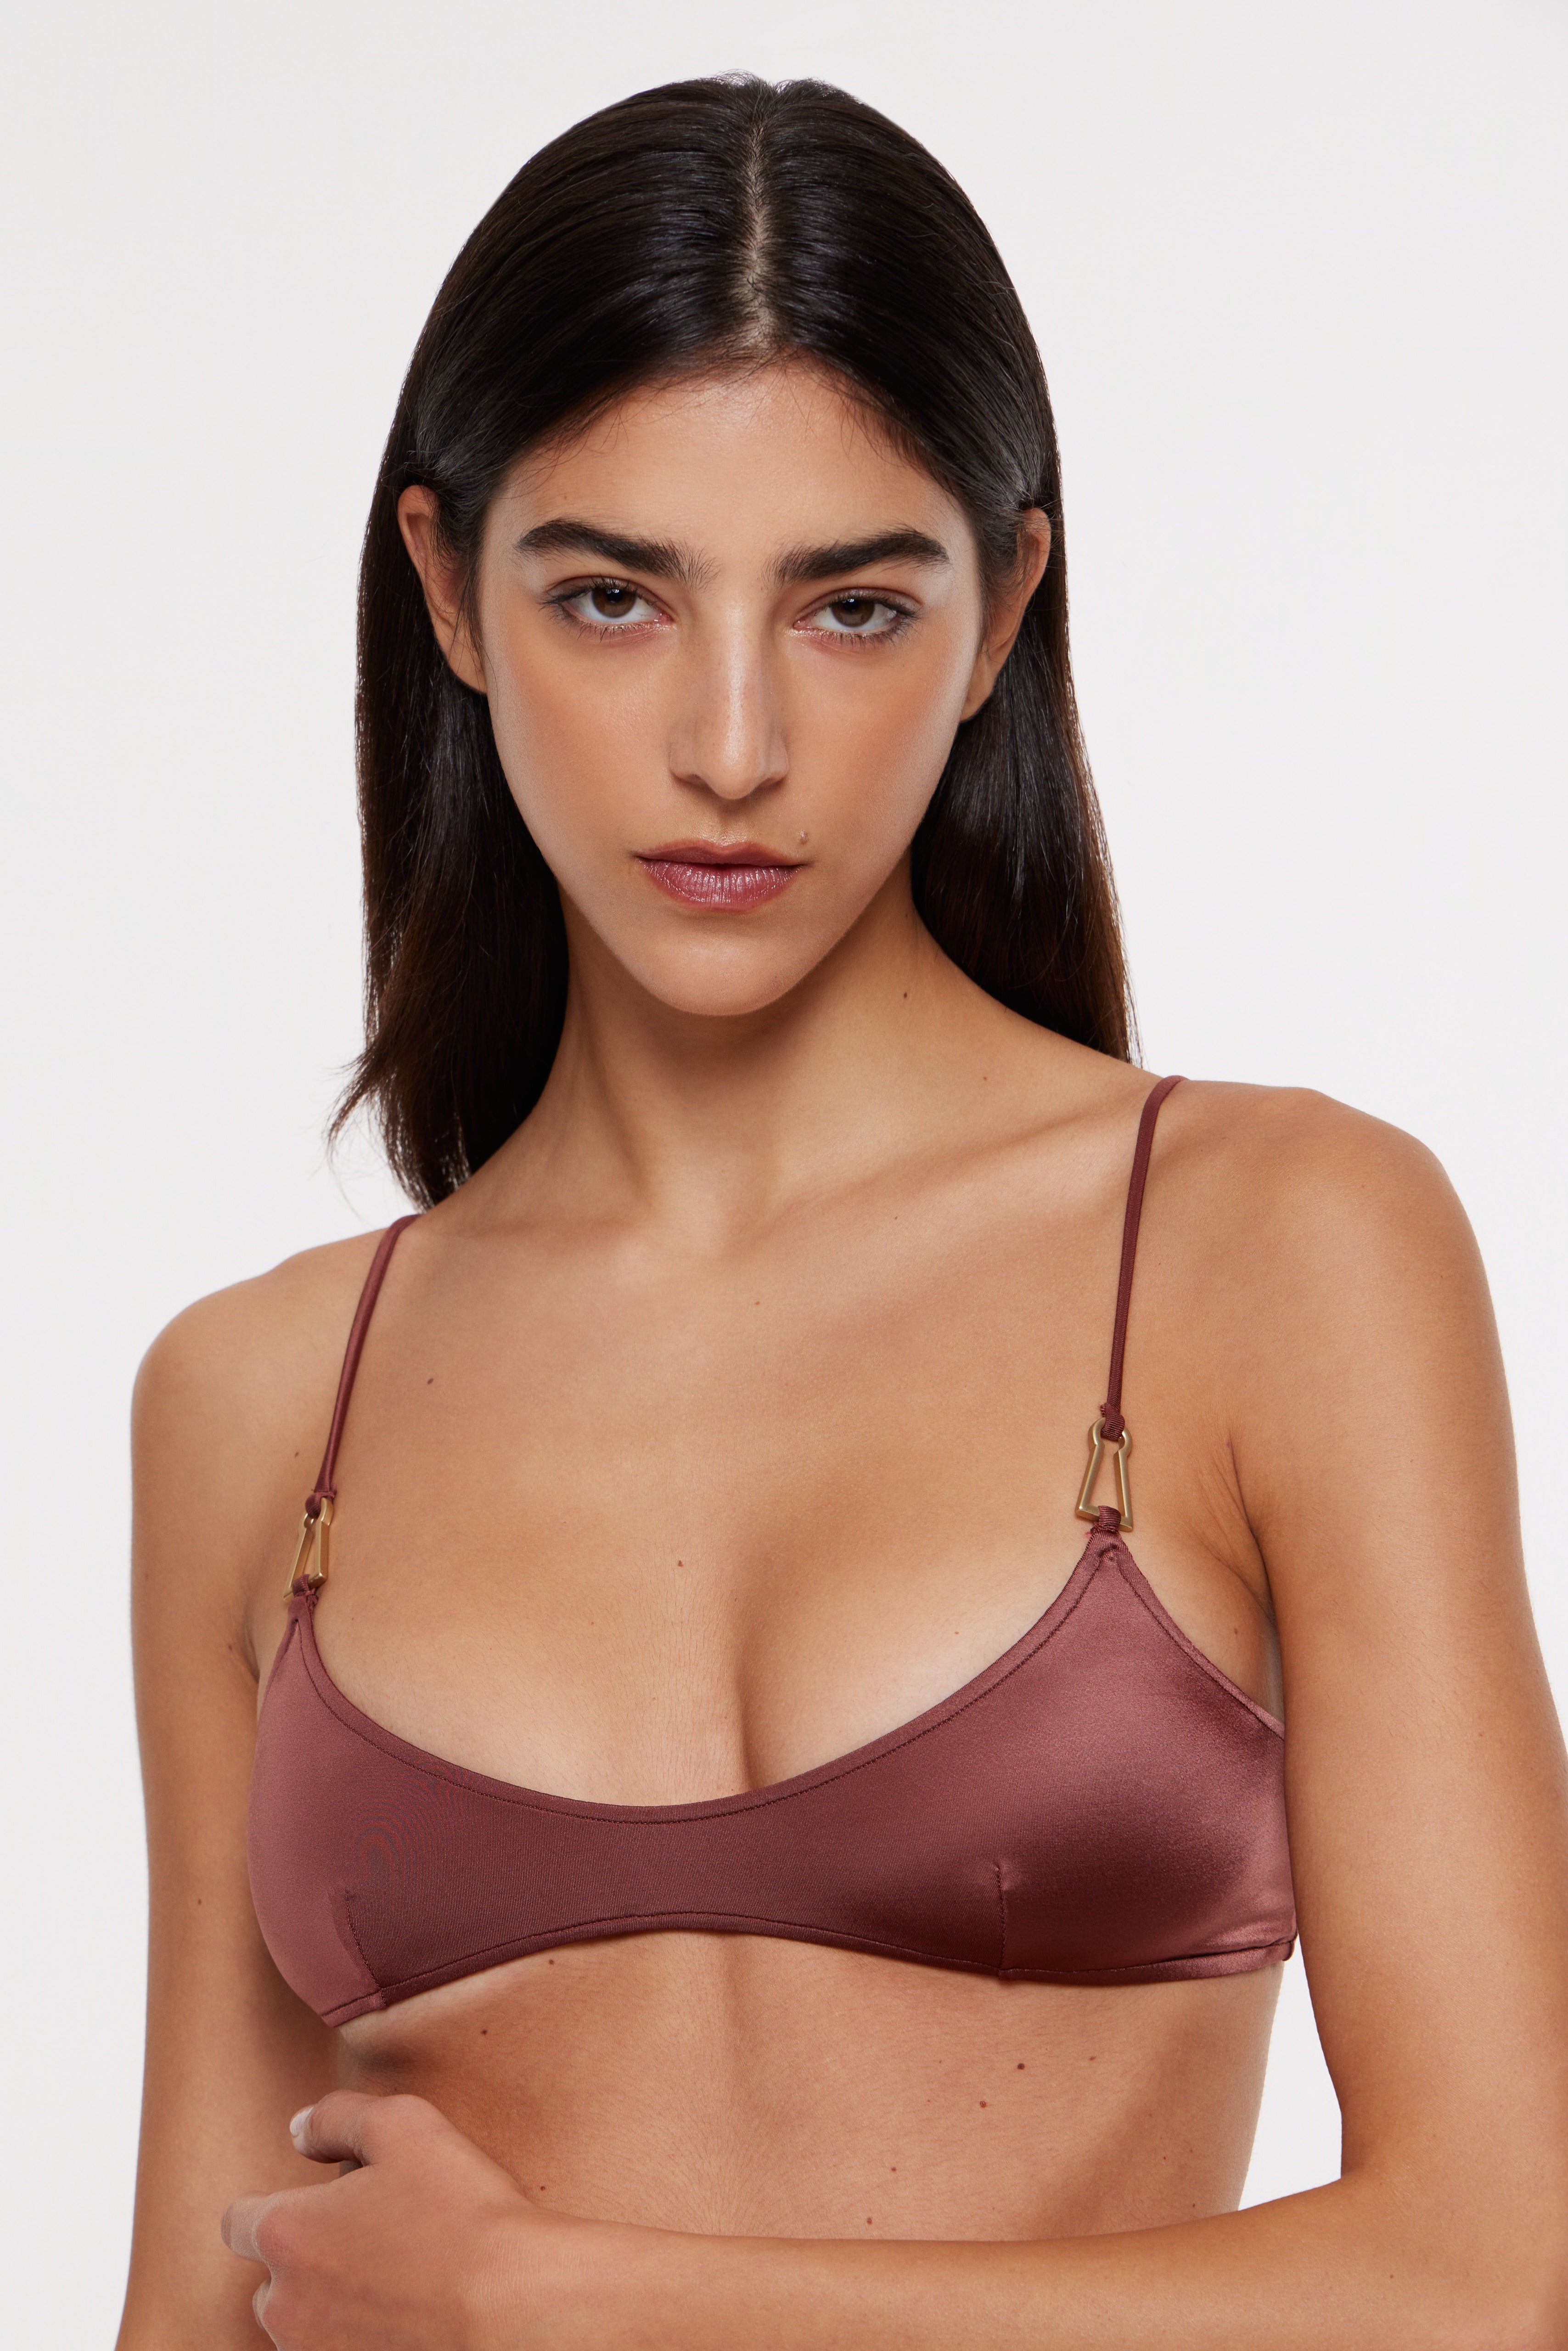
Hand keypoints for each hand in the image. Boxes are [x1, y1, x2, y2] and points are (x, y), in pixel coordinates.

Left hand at [221, 2090, 599, 2348]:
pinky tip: (405, 2316)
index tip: (317, 2203)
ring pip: (303, 2326)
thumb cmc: (462, 2211)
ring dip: (331, 2304)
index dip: (272, 2205)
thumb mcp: (402, 2124)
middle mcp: (284, 2305)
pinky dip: (358, 2336)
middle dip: (307, 2259)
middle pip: (270, 2280)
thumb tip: (297, 2132)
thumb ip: (335, 2117)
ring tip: (396, 2279)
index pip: (237, 2220)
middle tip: (371, 2237)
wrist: (512, 2309)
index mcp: (286, 2233)